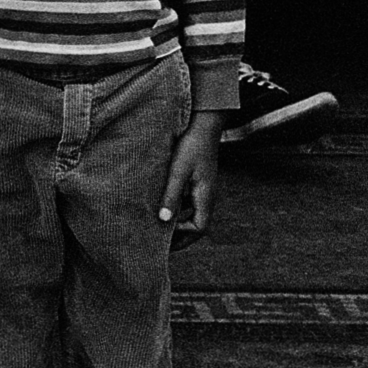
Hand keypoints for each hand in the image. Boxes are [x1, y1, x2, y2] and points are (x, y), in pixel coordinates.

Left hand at [159, 109, 223, 236]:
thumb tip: (164, 220)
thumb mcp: (178, 171)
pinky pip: (190, 202)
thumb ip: (171, 195)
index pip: (199, 228)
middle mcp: (207, 196)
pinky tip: (164, 205)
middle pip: (197, 225)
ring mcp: (203, 189)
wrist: (204, 125)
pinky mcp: (198, 181)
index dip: (183, 235)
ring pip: (193, 214)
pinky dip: (178, 209)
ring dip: (180, 223)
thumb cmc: (191, 146)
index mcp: (206, 197)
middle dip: (181, 236)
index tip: (164, 235)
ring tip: (160, 227)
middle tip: (161, 243)